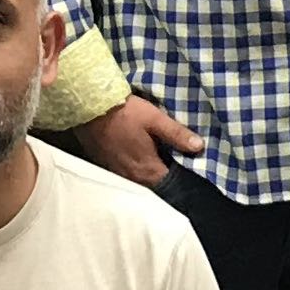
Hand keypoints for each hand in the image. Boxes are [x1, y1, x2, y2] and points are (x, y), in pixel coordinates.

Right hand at [76, 91, 201, 189]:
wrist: (89, 106)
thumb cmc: (125, 112)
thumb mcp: (155, 119)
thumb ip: (177, 134)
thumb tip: (199, 147)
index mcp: (147, 169)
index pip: (170, 184)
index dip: (182, 176)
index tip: (190, 166)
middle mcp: (132, 177)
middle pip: (155, 183)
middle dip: (166, 175)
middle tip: (177, 161)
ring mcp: (116, 172)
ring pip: (139, 179)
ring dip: (149, 172)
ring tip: (159, 158)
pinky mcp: (105, 164)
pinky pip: (125, 173)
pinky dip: (134, 167)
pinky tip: (138, 154)